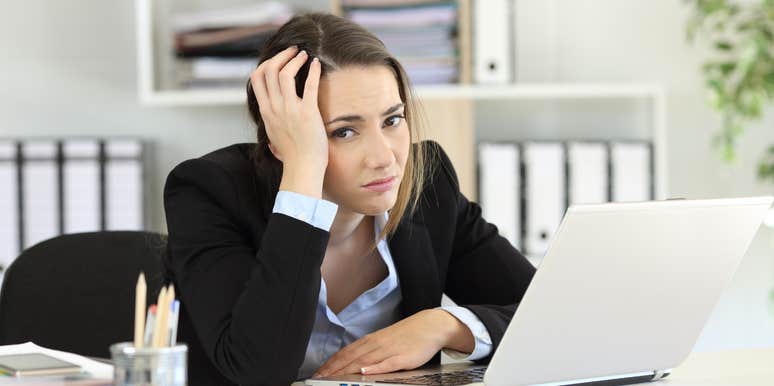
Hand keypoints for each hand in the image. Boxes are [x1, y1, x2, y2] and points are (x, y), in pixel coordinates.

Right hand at [250, 46, 326, 196]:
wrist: (303, 168)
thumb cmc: (292, 157)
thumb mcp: (275, 140)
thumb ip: (271, 131)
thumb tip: (270, 136)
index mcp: (266, 112)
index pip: (256, 78)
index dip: (266, 63)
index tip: (279, 60)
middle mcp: (274, 108)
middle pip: (268, 70)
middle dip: (281, 56)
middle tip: (293, 51)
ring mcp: (290, 110)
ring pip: (284, 73)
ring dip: (295, 60)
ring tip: (304, 55)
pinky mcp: (307, 113)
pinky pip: (308, 85)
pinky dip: (312, 71)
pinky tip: (316, 64)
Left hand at [313, 309, 471, 376]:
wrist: (430, 326)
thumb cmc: (407, 335)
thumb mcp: (384, 341)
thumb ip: (368, 351)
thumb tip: (351, 362)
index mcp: (370, 341)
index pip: (345, 353)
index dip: (330, 363)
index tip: (317, 373)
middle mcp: (376, 344)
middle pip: (350, 358)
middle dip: (332, 369)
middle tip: (318, 378)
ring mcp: (389, 351)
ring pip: (363, 361)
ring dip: (346, 370)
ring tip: (332, 378)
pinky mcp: (402, 358)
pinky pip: (386, 364)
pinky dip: (374, 368)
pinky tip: (364, 372)